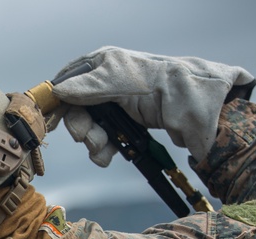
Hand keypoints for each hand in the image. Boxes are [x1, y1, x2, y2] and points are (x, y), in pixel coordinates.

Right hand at [52, 46, 254, 162]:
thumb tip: (57, 91)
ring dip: (92, 143)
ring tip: (105, 148)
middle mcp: (105, 85)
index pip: (67, 83)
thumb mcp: (121, 81)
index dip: (58, 103)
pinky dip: (102, 152)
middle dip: (81, 128)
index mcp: (102, 65)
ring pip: (87, 130)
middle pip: (75, 111)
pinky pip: (102, 142)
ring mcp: (115, 108)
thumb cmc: (166, 86)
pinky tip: (109, 155)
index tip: (54, 121)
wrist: (201, 108)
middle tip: (89, 138)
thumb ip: (88, 86)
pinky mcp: (125, 127)